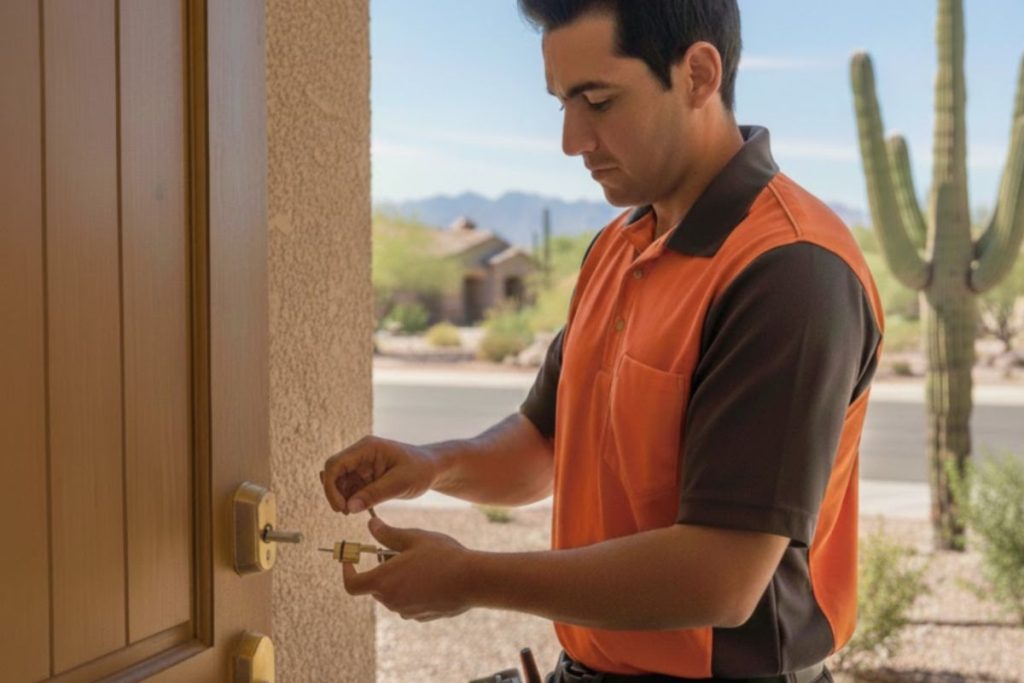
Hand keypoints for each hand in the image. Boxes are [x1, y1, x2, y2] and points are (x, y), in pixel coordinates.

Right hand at [320, 436, 437, 513]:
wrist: (433, 468)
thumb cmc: (420, 470)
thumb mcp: (400, 483)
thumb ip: (374, 494)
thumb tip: (348, 508)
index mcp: (367, 448)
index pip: (335, 464)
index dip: (331, 487)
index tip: (341, 508)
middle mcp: (360, 454)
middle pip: (333, 473)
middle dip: (335, 494)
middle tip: (346, 513)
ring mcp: (361, 464)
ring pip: (339, 482)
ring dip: (342, 498)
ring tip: (354, 512)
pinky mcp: (365, 475)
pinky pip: (350, 488)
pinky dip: (351, 499)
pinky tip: (361, 508)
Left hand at [342, 516, 474, 620]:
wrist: (473, 580)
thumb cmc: (443, 556)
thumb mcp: (414, 538)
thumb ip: (387, 534)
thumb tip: (371, 525)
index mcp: (384, 581)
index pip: (352, 584)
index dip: (347, 572)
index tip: (350, 560)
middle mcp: (391, 601)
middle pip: (375, 586)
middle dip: (381, 569)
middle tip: (400, 551)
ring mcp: (407, 611)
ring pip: (393, 594)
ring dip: (399, 579)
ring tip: (420, 561)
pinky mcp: (421, 616)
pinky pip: (408, 602)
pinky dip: (412, 590)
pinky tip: (432, 577)